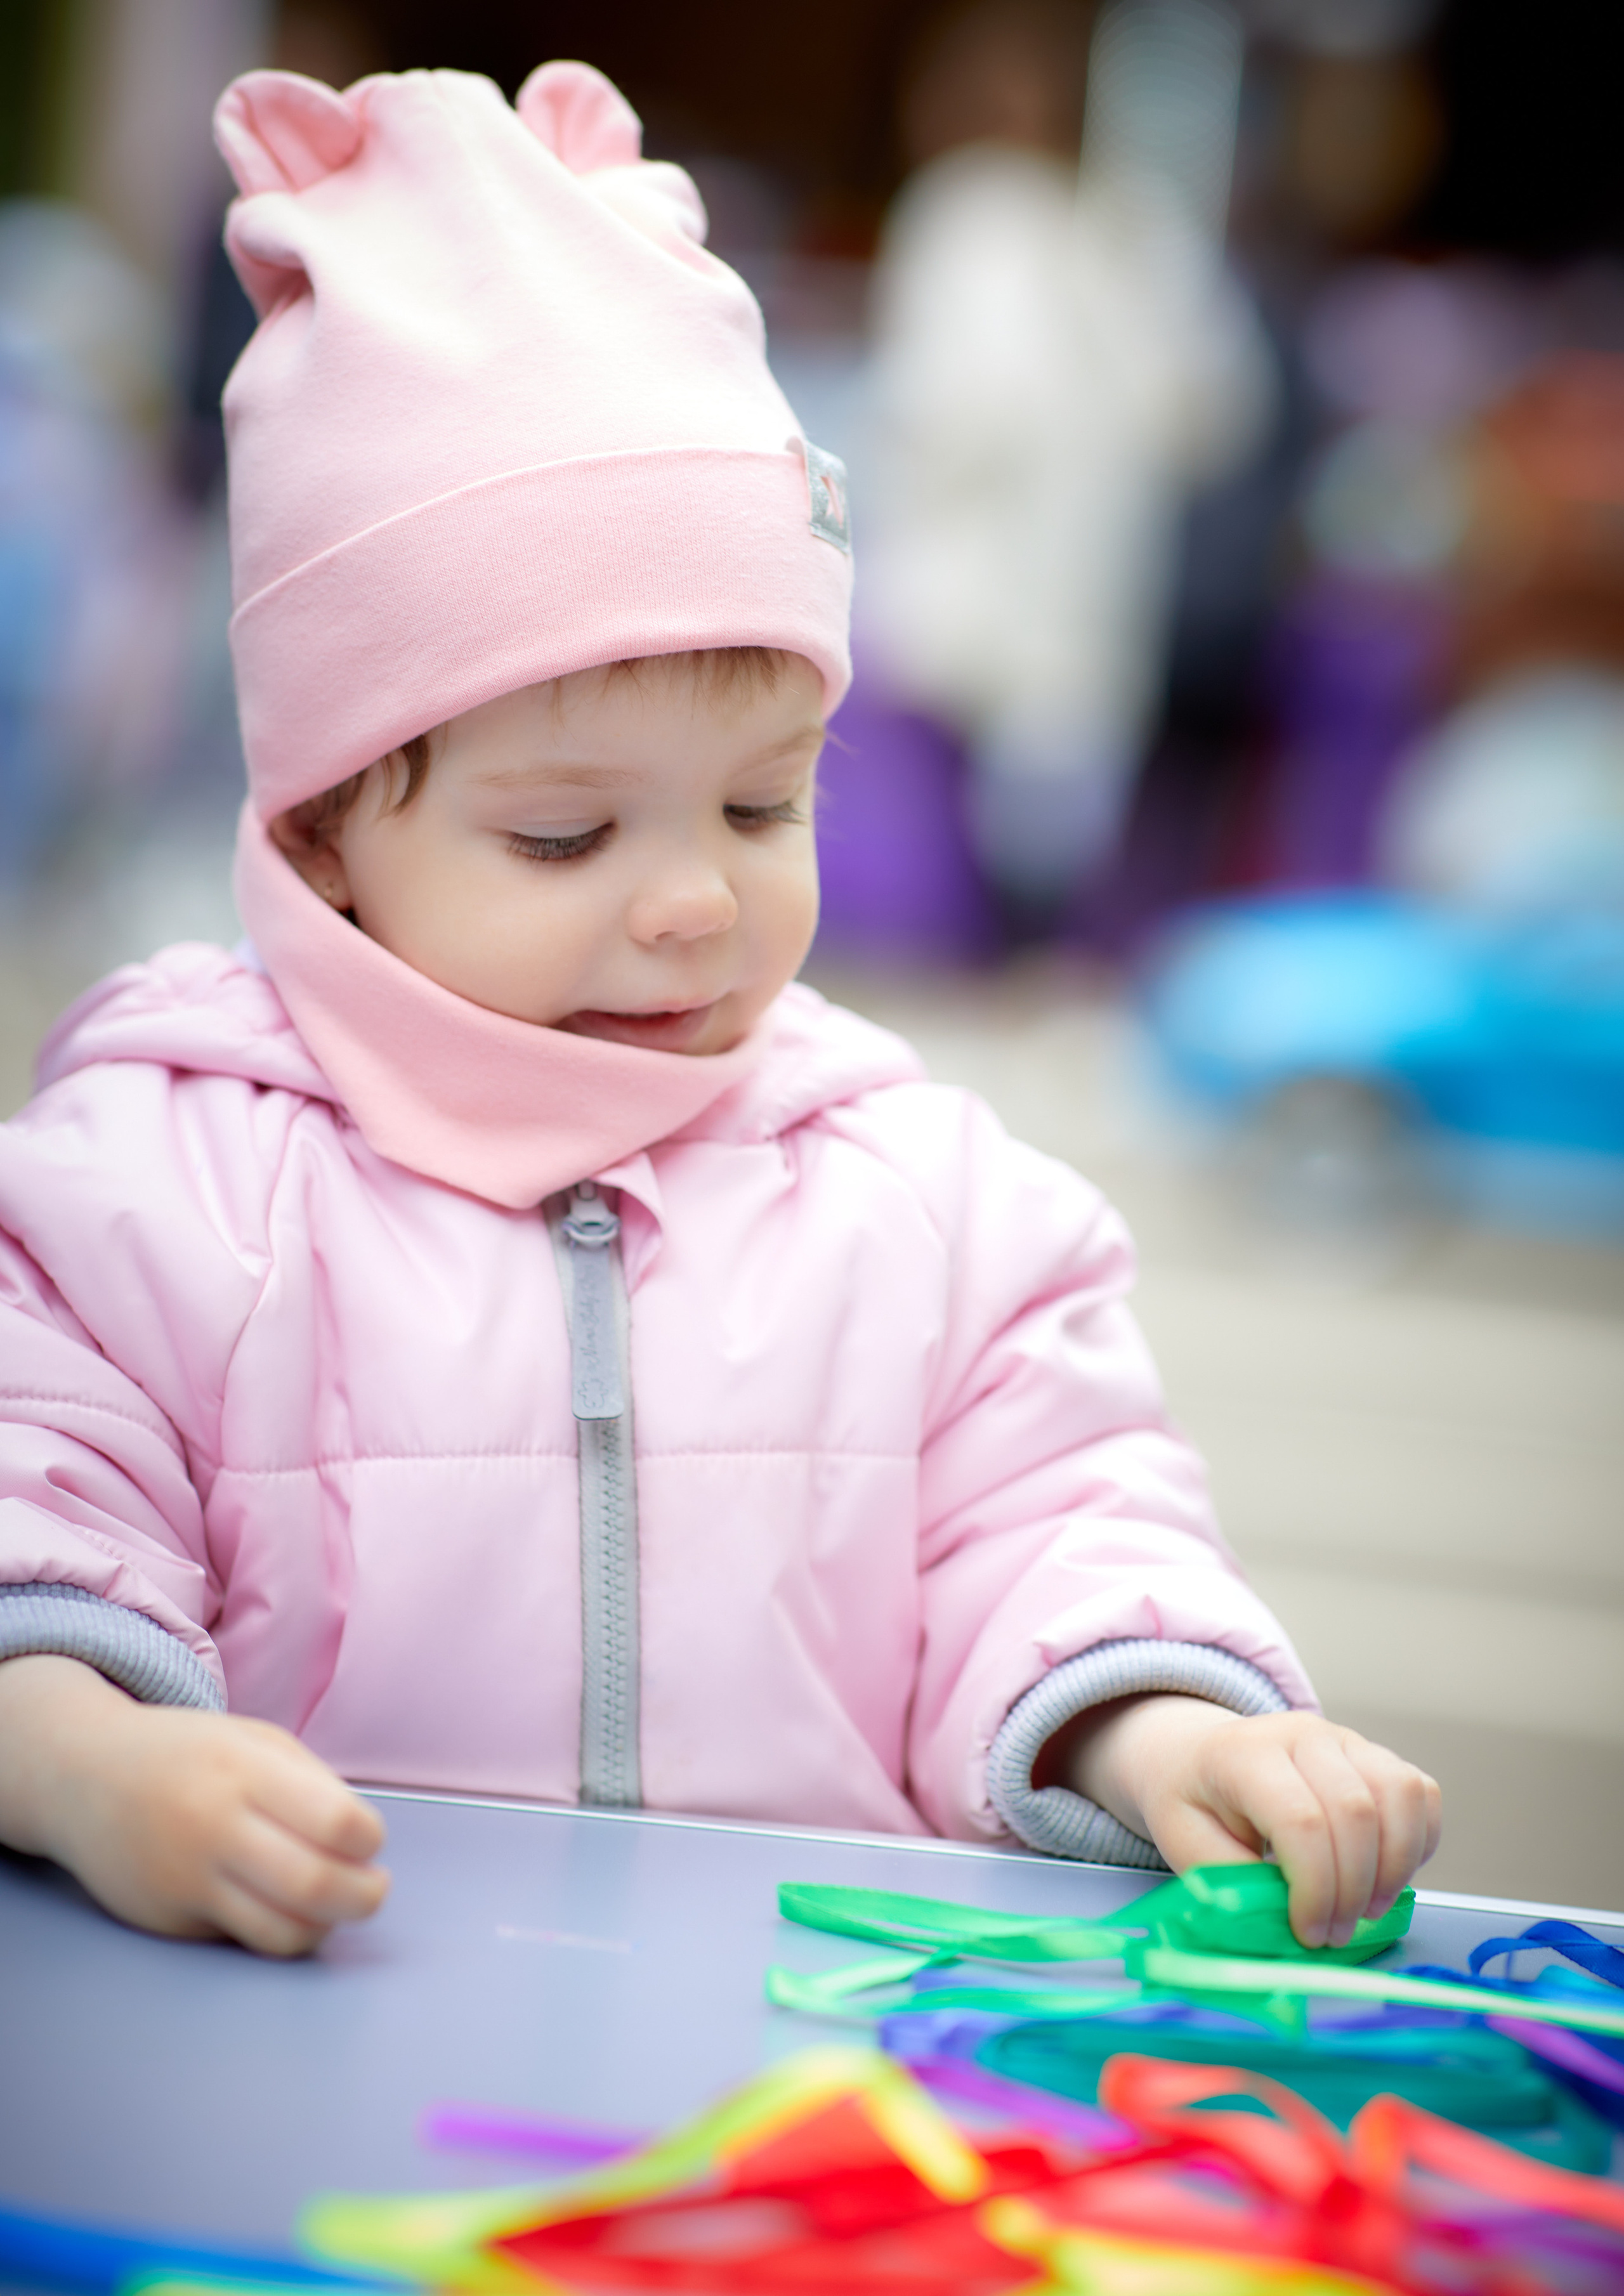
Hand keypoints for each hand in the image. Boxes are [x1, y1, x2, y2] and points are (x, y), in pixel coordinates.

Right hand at [0, 1654, 388, 1955]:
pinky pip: (241, 1939)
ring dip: (325, 1926)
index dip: (368, 1839)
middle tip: (374, 1890)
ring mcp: (186, 1882)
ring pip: (282, 1932)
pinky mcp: (167, 1921)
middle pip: (315, 1886)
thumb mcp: (255, 1742)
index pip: (335, 1822)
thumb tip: (364, 1845)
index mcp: (243, 1772)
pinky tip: (277, 1904)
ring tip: (333, 1905)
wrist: (82, 1778)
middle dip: (365, 1897)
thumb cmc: (188, 1755)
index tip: (369, 1839)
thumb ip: (313, 1785)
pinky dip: (274, 1929)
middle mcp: (213, 1829)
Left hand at [1061, 1694, 1440, 1947]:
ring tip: (1366, 1908)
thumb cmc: (1195, 1805)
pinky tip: (1387, 1875)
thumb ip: (1235, 1885)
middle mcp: (1301, 1735)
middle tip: (1335, 1934)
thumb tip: (1286, 1927)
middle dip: (1354, 1889)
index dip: (1316, 1888)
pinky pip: (1420, 1794)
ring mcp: (1345, 1738)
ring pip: (1400, 1796)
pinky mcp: (1375, 1753)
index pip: (1301, 1820)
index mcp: (1245, 1754)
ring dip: (1394, 1867)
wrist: (1198, 1757)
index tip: (1308, 1933)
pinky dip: (1418, 1843)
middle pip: (1356, 1812)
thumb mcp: (1187, 1846)